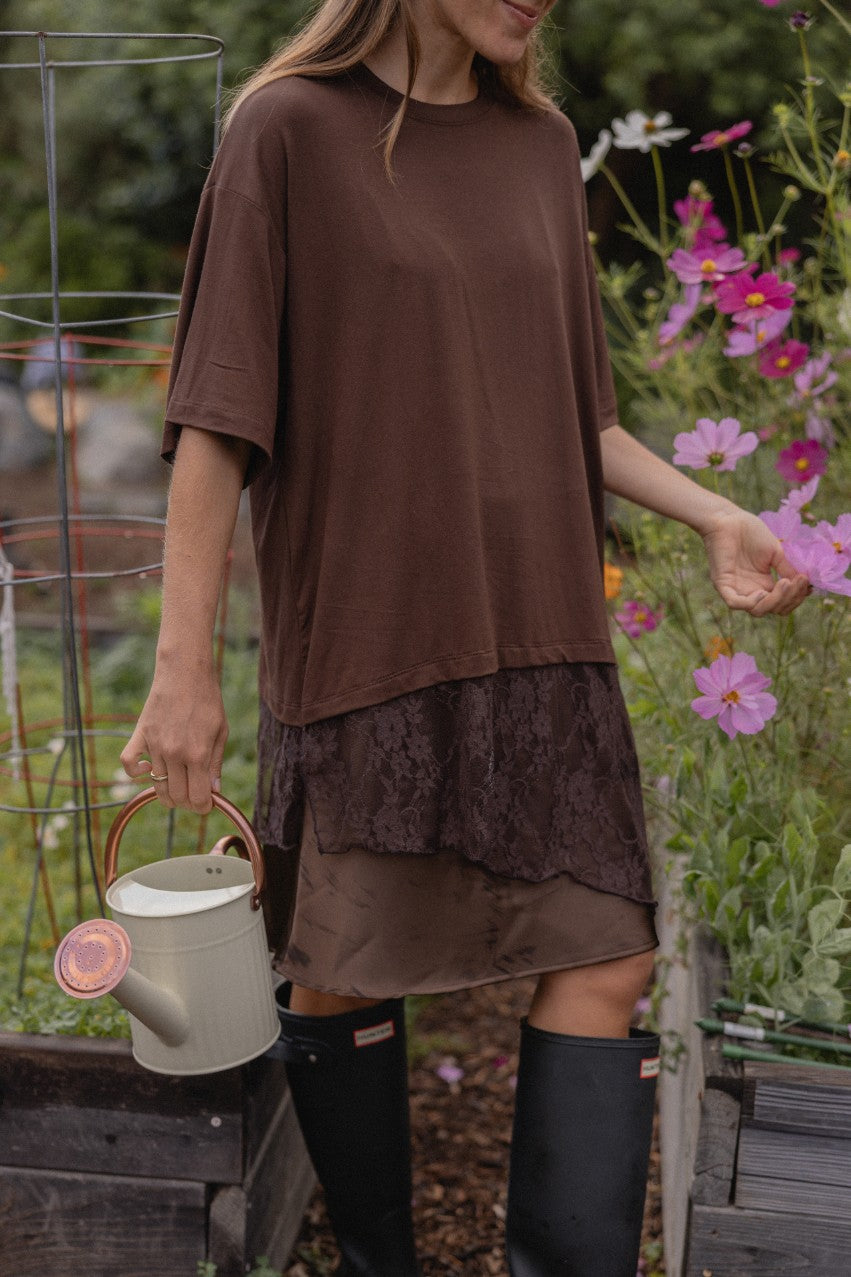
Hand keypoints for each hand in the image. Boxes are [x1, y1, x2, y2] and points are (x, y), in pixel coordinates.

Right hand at [119, 666, 227, 813]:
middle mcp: (174, 753)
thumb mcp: (221, 732)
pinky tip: (147, 769)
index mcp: (198, 754)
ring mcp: (154, 745)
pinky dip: (135, 772)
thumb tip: (214, 791)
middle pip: (176, 796)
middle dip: (187, 802)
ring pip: (156, 785)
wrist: (185, 672)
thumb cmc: (208, 701)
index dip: (203, 807)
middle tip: (194, 795)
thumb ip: (216, 764)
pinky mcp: (140, 735)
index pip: (197, 798)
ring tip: (179, 784)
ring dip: (168, 792)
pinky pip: (127, 763)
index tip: (206, 804)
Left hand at [701, 507, 809, 615]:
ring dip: (774, 601)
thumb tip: (806, 584)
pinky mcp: (722, 584)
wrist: (729, 519)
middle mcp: (751, 590)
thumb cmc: (751, 533)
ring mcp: (736, 588)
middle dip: (789, 598)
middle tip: (796, 581)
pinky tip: (762, 592)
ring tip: (784, 583)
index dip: (796, 598)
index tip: (806, 582)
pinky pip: (735, 603)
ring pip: (757, 610)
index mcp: (764, 584)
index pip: (782, 603)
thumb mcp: (776, 554)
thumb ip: (788, 570)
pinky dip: (751, 603)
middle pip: (773, 609)